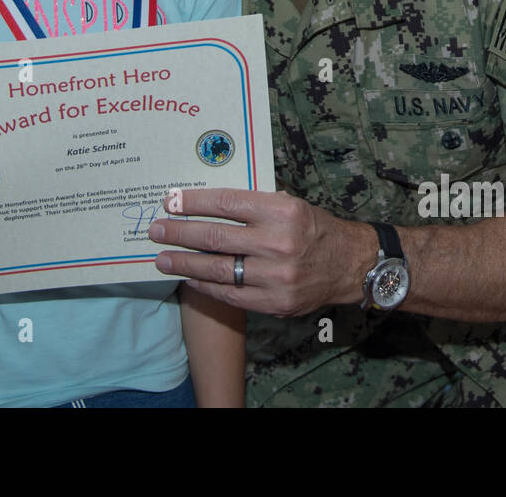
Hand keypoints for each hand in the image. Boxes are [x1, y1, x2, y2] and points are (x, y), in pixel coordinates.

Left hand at [147, 189, 377, 316]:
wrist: (349, 264)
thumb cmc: (312, 228)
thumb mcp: (288, 204)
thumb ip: (251, 204)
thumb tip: (203, 202)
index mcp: (281, 211)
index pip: (225, 203)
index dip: (193, 203)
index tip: (170, 202)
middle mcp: (278, 243)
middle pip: (215, 237)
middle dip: (179, 233)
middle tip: (156, 230)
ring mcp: (276, 276)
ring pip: (217, 269)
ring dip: (184, 263)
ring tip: (162, 258)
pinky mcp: (275, 302)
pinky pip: (230, 294)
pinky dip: (206, 285)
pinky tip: (189, 278)